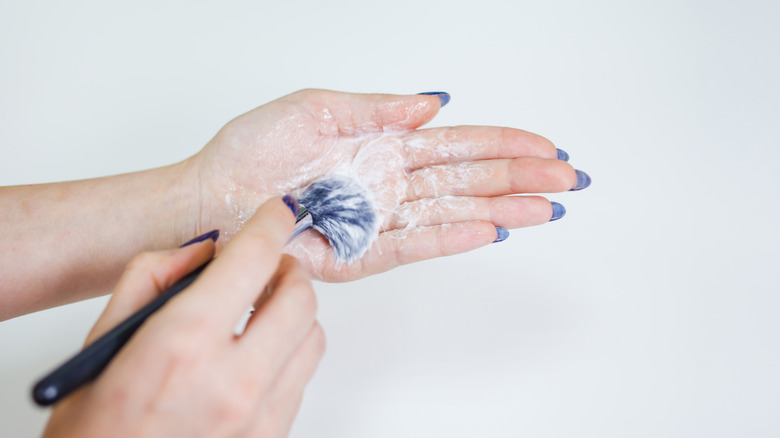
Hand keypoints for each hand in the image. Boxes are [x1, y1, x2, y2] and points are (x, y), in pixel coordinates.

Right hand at [44, 198, 324, 437]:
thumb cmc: (95, 429)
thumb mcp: (104, 341)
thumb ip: (152, 278)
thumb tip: (204, 250)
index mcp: (183, 345)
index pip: (252, 260)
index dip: (270, 224)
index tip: (277, 211)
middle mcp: (232, 381)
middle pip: (300, 297)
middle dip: (286, 270)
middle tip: (265, 267)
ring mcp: (260, 415)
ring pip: (312, 337)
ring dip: (293, 313)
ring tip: (261, 312)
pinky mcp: (273, 437)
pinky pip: (303, 378)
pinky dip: (288, 353)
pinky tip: (256, 355)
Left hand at [187, 89, 588, 280]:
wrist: (214, 196)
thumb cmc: (254, 150)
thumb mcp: (317, 108)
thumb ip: (379, 109)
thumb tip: (435, 101)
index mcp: (383, 144)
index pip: (458, 143)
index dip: (504, 142)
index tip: (546, 144)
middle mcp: (390, 183)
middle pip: (469, 178)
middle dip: (521, 176)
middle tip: (570, 178)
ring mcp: (379, 219)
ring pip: (454, 212)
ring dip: (503, 208)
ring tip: (548, 208)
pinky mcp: (360, 252)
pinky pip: (415, 244)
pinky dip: (453, 236)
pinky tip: (491, 229)